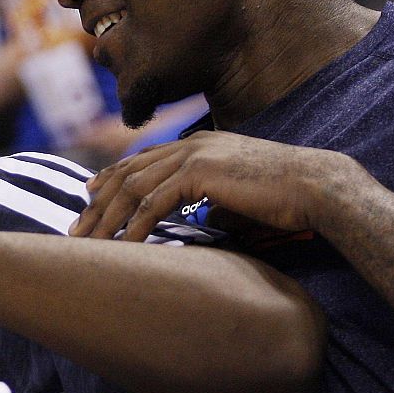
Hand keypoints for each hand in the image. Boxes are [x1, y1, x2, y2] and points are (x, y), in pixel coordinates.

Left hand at [71, 131, 362, 240]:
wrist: (317, 186)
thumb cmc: (287, 196)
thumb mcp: (241, 193)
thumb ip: (216, 198)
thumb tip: (207, 216)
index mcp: (199, 144)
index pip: (142, 160)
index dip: (112, 179)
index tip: (89, 198)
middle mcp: (191, 145)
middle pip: (128, 173)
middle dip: (98, 203)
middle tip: (76, 230)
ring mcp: (195, 156)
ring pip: (133, 188)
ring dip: (107, 218)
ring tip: (88, 245)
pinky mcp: (200, 174)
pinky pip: (154, 203)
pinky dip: (134, 227)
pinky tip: (122, 248)